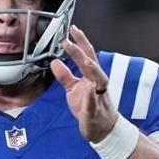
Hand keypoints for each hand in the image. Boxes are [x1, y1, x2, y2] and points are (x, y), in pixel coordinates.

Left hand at [50, 26, 116, 142]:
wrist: (103, 130)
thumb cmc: (90, 108)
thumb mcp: (73, 90)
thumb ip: (65, 76)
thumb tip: (55, 62)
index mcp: (92, 77)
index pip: (87, 56)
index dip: (80, 42)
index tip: (72, 28)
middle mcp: (98, 85)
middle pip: (92, 64)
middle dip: (82, 52)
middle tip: (69, 40)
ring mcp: (98, 98)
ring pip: (99, 81)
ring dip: (92, 70)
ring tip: (85, 60)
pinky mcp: (95, 113)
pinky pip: (94, 104)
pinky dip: (91, 98)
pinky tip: (89, 91)